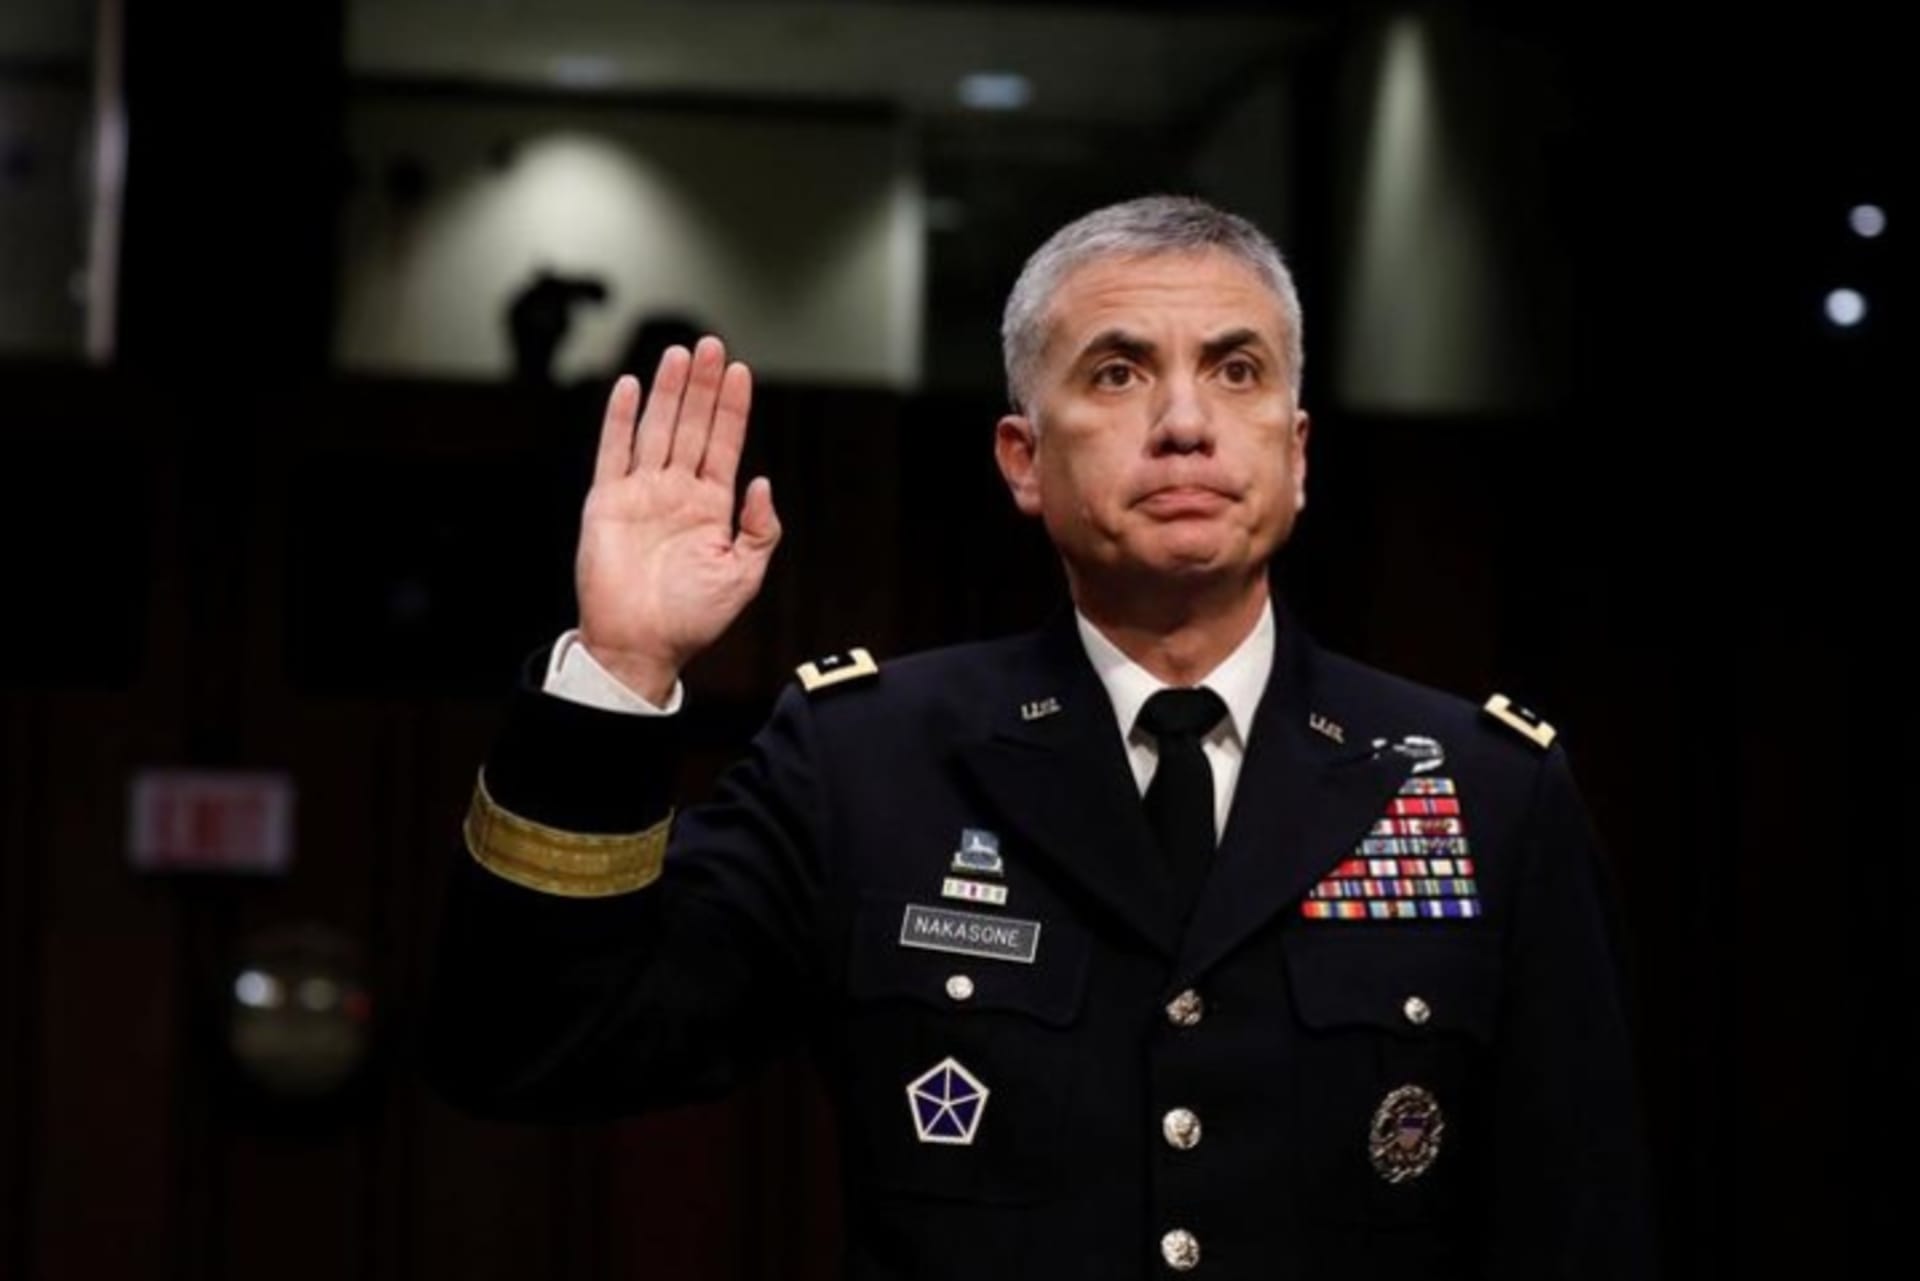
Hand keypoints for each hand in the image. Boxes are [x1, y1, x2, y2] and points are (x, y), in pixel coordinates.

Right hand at [573, 336, 780, 702]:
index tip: (740, 372)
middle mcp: (676, 493)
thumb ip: (759, 528)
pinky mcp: (607, 502)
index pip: (724, 445)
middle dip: (703, 387)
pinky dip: (619, 419)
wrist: (641, 645)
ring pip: (656, 429)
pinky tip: (629, 387)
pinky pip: (613, 452)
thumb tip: (762, 482)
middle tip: (712, 345)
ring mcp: (641, 494)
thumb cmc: (692, 618)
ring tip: (681, 354)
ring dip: (668, 392)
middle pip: (692, 426)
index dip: (732, 408)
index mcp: (711, 507)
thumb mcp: (744, 575)